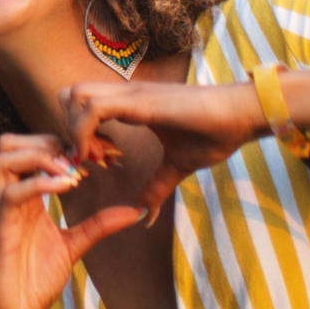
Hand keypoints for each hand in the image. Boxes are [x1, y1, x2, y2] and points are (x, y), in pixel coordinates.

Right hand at [0, 134, 141, 308]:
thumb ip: (98, 225)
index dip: (59, 144)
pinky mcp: (0, 227)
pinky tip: (67, 188)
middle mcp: (9, 196)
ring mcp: (2, 209)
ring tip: (69, 173)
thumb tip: (135, 212)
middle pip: (9, 143)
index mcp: (24, 196)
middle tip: (77, 161)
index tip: (91, 157)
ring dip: (39, 156)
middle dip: (45, 141)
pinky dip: (40, 183)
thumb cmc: (35, 279)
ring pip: (3, 157)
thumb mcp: (74, 246)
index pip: (29, 149)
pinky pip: (12, 193)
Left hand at [58, 79, 266, 224]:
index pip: (81, 105)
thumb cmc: (214, 133)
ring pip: (75, 96)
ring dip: (76, 129)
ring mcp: (130, 94)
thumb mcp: (178, 165)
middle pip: (69, 94)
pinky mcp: (139, 101)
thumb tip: (146, 215)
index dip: (78, 133)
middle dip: (68, 127)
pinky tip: (103, 156)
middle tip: (90, 159)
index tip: (94, 162)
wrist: (241, 116)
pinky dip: (86, 132)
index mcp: (129, 103)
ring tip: (96, 158)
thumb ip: (158, 186)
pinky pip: (93, 108)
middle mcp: (124, 93)